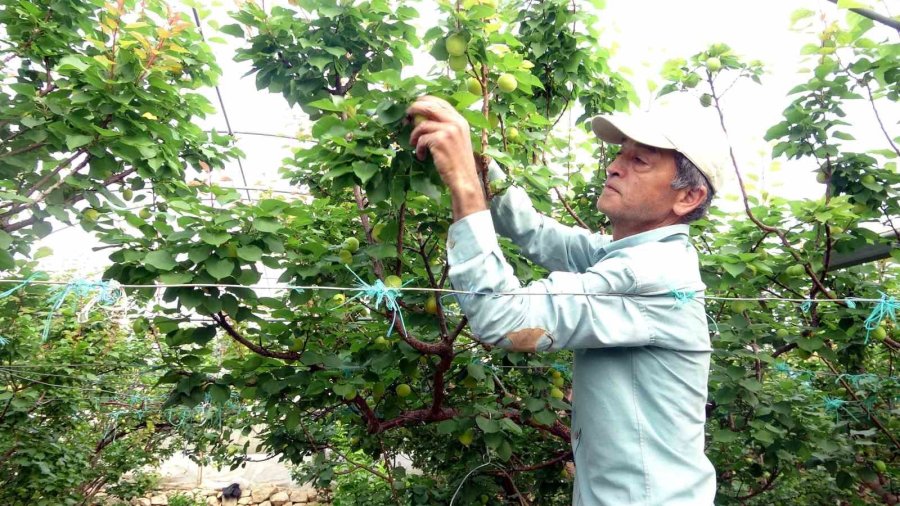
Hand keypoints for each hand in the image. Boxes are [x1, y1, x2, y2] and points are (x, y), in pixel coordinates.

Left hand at [407, 96, 486, 219]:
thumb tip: (423, 119)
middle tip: (406, 116)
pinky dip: (418, 148)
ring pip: (422, 125)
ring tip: (414, 144)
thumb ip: (446, 128)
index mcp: (460, 120)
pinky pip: (421, 139)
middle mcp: (455, 122)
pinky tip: (421, 156)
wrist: (464, 179)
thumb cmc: (458, 162)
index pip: (441, 102)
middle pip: (429, 107)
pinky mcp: (439, 141)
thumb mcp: (456, 140)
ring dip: (414, 135)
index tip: (415, 106)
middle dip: (414, 108)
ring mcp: (448, 131)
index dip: (426, 101)